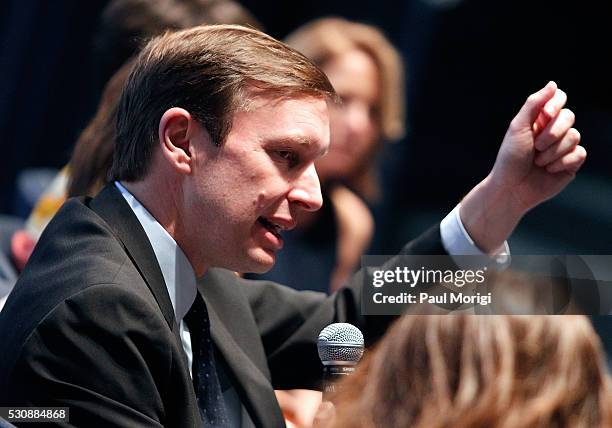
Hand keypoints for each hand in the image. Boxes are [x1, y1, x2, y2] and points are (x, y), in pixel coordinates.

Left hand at [460, 82, 585, 252]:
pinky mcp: (571, 164)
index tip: (543, 116)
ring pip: (574, 136)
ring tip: (538, 162)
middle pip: (569, 117)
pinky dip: (562, 162)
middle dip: (552, 132)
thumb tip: (553, 84)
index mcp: (540, 120)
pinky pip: (579, 154)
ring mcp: (564, 147)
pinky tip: (549, 170)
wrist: (511, 188)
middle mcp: (554, 131)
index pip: (559, 99)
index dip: (554, 106)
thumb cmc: (510, 158)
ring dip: (553, 152)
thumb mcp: (517, 127)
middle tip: (536, 146)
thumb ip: (534, 104)